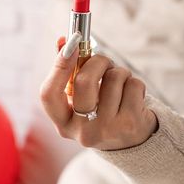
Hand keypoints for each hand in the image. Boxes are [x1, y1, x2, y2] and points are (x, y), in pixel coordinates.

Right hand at [40, 34, 157, 150]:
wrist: (131, 142)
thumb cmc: (100, 111)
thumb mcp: (80, 98)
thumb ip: (68, 70)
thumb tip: (63, 41)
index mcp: (63, 123)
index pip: (48, 94)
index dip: (58, 66)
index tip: (71, 44)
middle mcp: (82, 131)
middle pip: (84, 81)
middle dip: (98, 61)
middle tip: (104, 62)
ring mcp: (107, 130)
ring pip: (114, 78)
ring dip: (119, 72)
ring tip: (119, 83)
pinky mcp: (131, 125)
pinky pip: (133, 85)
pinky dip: (134, 83)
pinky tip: (132, 96)